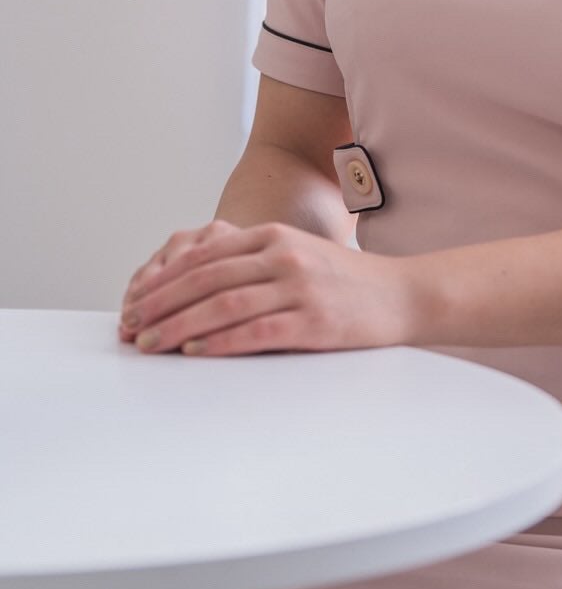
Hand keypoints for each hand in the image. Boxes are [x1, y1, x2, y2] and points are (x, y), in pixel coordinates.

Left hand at [118, 219, 417, 356]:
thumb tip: (196, 290)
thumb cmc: (346, 283)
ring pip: (224, 304)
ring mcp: (300, 287)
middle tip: (129, 326)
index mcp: (275, 237)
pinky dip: (221, 342)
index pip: (205, 255)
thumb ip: (254, 264)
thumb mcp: (299, 257)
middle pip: (206, 278)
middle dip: (160, 304)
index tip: (135, 300)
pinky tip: (196, 352)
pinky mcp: (314, 321)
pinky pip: (256, 331)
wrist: (404, 295)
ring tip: (150, 343)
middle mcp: (284, 256)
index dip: (164, 279)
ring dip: (179, 325)